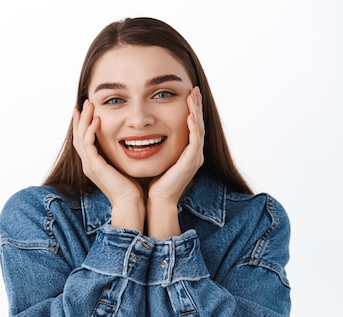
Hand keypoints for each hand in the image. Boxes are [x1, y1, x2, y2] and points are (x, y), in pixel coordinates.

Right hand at [72, 100, 144, 230]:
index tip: (87, 110)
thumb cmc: (131, 188)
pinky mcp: (94, 166)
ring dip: (84, 120)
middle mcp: (88, 164)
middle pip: (78, 136)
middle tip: (85, 102)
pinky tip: (97, 120)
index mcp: (94, 164)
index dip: (84, 125)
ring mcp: (89, 165)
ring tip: (89, 105)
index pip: (84, 140)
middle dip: (81, 119)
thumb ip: (121, 154)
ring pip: (80, 138)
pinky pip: (88, 144)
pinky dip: (91, 130)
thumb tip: (129, 141)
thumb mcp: (124, 165)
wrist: (130, 203)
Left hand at [146, 87, 204, 237]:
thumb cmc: (153, 181)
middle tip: (193, 89)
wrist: (156, 200)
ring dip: (196, 111)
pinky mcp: (191, 162)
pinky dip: (193, 127)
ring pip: (199, 129)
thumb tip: (143, 129)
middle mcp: (194, 154)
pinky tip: (190, 115)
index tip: (187, 94)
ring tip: (193, 96)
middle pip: (198, 124)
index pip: (191, 126)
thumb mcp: (155, 157)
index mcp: (187, 152)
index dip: (190, 109)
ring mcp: (195, 158)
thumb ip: (157, 144)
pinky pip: (196, 141)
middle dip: (196, 106)